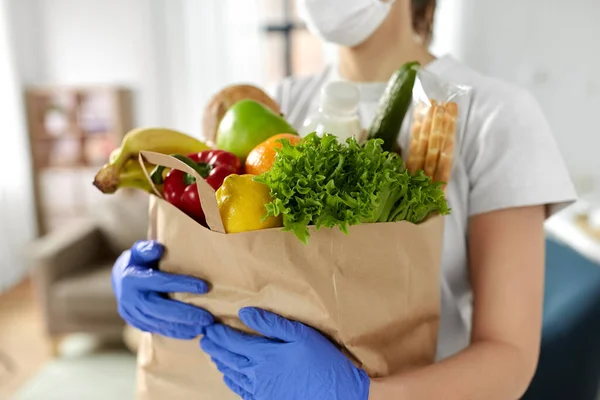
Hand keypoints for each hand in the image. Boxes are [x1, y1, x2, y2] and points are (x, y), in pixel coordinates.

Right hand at [111, 240, 213, 338]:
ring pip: (161, 323)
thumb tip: (158, 248)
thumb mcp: (140, 252)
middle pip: (161, 309)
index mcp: (133, 279)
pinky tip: (193, 332)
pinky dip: (176, 332)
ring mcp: (132, 314)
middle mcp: (131, 299)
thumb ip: (147, 249)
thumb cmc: (138, 261)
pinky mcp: (137, 324)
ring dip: (184, 326)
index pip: (161, 282)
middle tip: (208, 318)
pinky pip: (158, 330)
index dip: (183, 284)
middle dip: (186, 314)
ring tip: (205, 326)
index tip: (205, 287)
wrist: (120, 279)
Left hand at [201, 307, 369, 399]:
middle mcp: (257, 375)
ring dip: (220, 362)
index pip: (233, 341)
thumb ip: (271, 324)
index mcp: (264, 355)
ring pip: (232, 374)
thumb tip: (245, 312)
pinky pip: (241, 390)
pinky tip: (228, 375)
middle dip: (215, 347)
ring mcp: (260, 391)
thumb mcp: (301, 335)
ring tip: (212, 353)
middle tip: (204, 338)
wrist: (338, 395)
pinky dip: (231, 380)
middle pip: (228, 358)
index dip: (219, 333)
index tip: (209, 325)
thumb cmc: (323, 362)